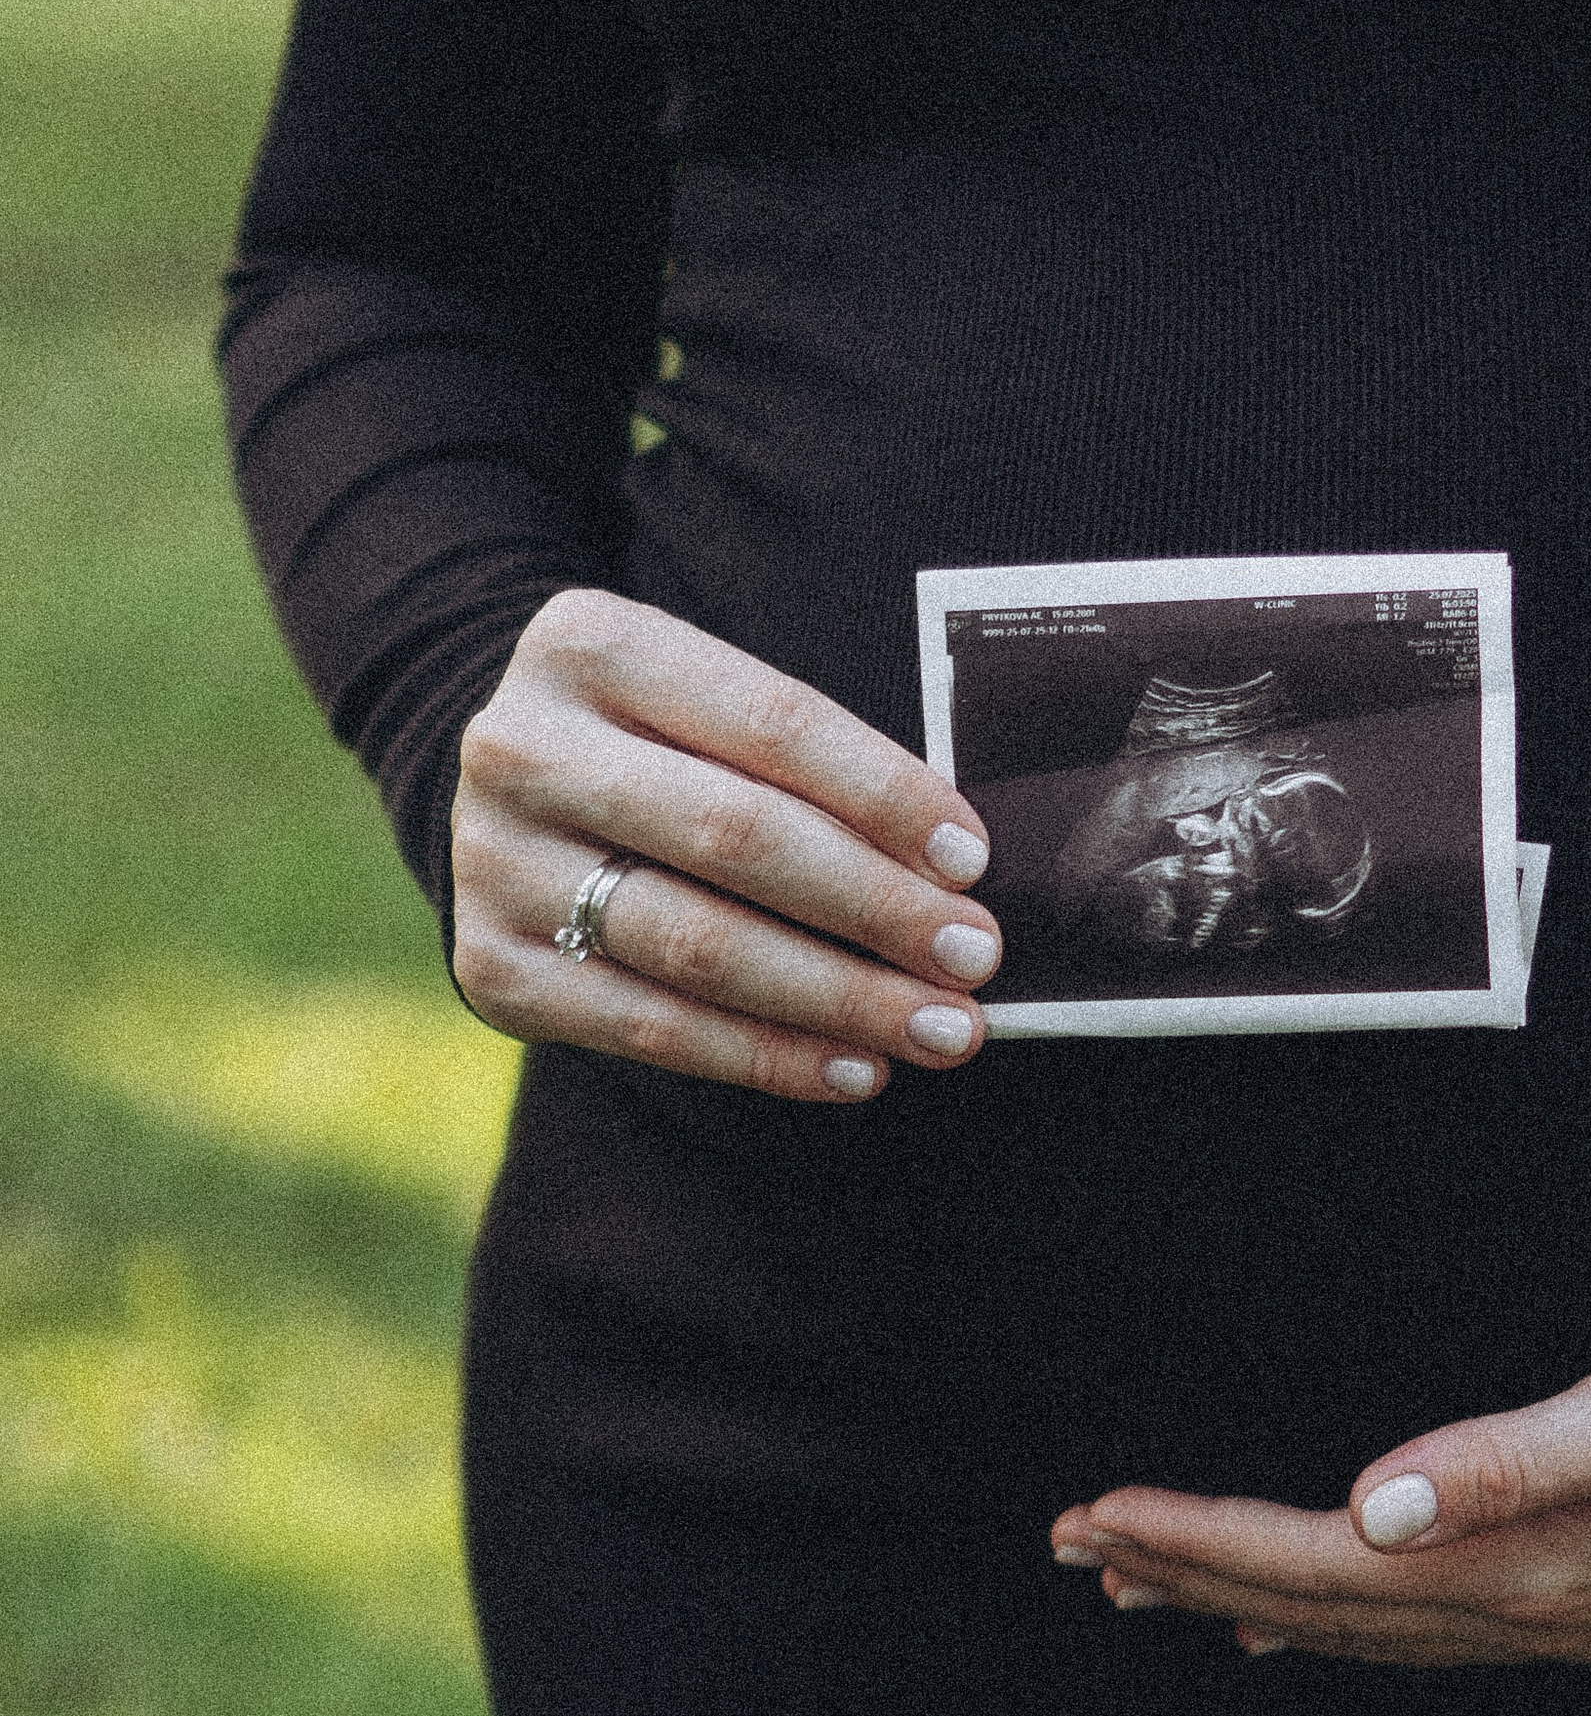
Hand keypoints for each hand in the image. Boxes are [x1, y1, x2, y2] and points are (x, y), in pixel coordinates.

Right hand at [449, 589, 1000, 1099]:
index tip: (972, 859)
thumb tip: (952, 874)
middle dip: (874, 907)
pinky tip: (854, 1070)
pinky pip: (652, 1029)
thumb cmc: (664, 741)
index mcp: (592, 644)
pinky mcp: (491, 966)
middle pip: (735, 838)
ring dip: (838, 999)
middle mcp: (522, 748)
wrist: (512, 786)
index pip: (771, 725)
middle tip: (973, 957)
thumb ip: (810, 762)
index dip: (883, 796)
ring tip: (939, 1027)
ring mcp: (494, 862)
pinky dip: (767, 1057)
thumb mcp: (712, 701)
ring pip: (698, 947)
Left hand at [1051, 1292, 1590, 1664]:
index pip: (1322, 1564)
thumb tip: (1373, 1509)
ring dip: (1248, 1598)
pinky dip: (1340, 1618)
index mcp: (1529, 1565)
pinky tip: (1299, 1612)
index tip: (1100, 1515)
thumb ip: (1508, 1460)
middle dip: (1191, 1571)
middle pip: (1322, 1605)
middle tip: (1077, 1545)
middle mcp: (1530, 1610)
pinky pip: (1423, 1626)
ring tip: (1145, 1582)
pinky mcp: (1582, 1588)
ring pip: (1364, 1625)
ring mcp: (1558, 1613)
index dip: (1203, 1541)